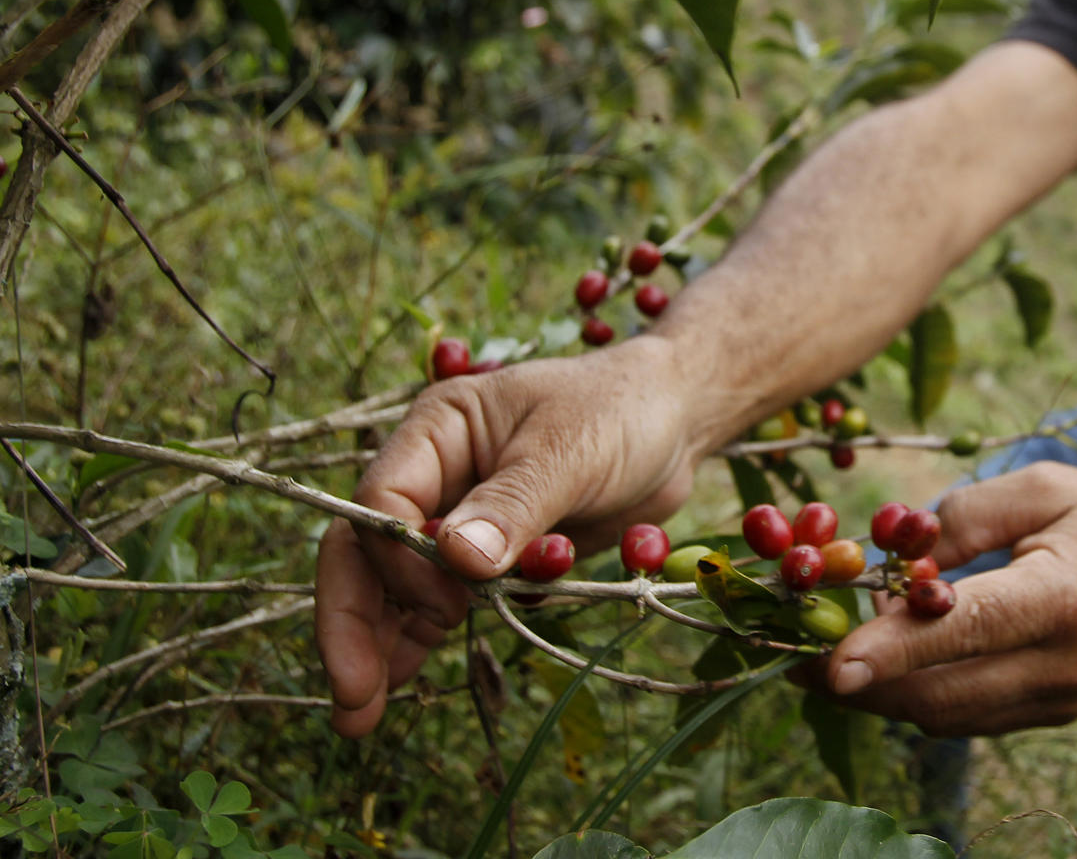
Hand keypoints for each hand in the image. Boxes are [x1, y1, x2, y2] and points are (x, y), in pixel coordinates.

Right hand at [316, 337, 703, 736]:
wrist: (675, 418)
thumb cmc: (621, 410)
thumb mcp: (571, 449)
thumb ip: (515, 503)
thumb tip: (455, 559)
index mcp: (440, 430)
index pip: (383, 501)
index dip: (399, 561)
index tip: (446, 604)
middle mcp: (437, 474)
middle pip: (368, 550)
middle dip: (353, 621)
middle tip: (350, 697)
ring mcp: (459, 516)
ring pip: (396, 583)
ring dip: (379, 641)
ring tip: (361, 715)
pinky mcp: (493, 552)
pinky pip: (443, 597)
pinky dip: (421, 635)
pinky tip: (404, 675)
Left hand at [813, 462, 1076, 736]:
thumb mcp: (1047, 486)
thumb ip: (967, 515)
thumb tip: (895, 552)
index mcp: (1065, 596)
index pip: (965, 630)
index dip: (893, 648)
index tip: (830, 661)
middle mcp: (1064, 662)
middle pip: (943, 694)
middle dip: (864, 686)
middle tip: (798, 661)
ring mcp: (1062, 700)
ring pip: (950, 718)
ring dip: (885, 698)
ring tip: (829, 664)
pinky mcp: (1056, 715)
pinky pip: (972, 719)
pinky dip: (923, 700)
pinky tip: (891, 670)